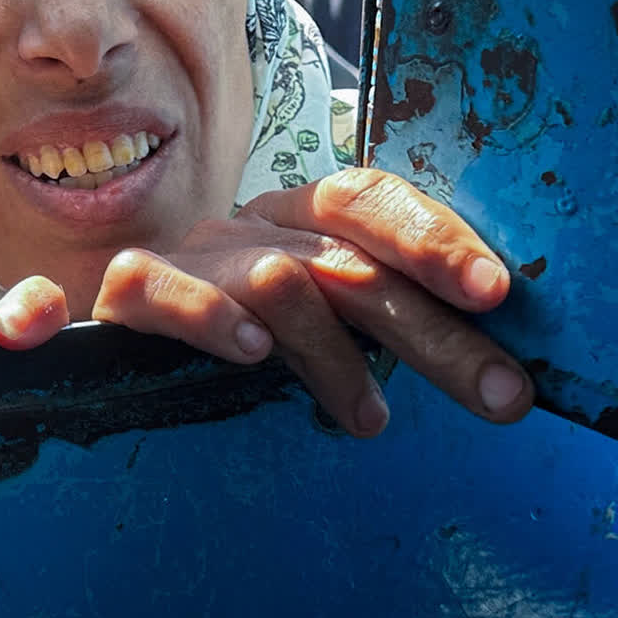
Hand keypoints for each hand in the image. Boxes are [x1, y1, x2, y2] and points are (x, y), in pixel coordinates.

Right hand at [0, 167, 534, 437]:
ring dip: (333, 351)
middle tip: (498, 393)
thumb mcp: (324, 326)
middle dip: (428, 328)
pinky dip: (208, 316)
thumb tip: (501, 369)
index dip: (432, 237)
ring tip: (370, 418)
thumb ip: (385, 325)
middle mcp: (249, 224)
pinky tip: (250, 356)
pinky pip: (163, 287)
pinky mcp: (130, 288)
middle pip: (346, 257)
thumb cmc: (241, 344)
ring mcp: (191, 254)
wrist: (116, 351)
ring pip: (276, 278)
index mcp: (300, 218)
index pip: (367, 199)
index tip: (496, 294)